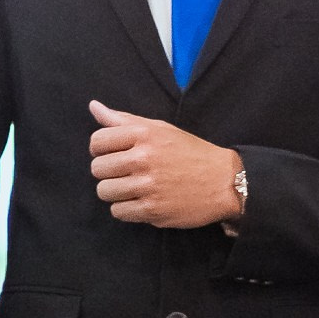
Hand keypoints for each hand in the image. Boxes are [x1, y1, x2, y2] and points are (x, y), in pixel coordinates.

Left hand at [88, 103, 241, 228]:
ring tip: (133, 188)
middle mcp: (144, 158)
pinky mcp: (153, 210)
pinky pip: (118, 211)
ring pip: (105, 192)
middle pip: (98, 168)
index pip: (98, 141)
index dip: (101, 149)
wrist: (225, 182)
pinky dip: (126, 209)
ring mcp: (148, 186)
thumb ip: (124, 120)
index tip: (113, 154)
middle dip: (108, 172)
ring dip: (115, 192)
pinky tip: (141, 201)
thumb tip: (94, 106)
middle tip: (126, 173)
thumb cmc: (190, 152)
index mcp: (144, 134)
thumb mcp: (161, 129)